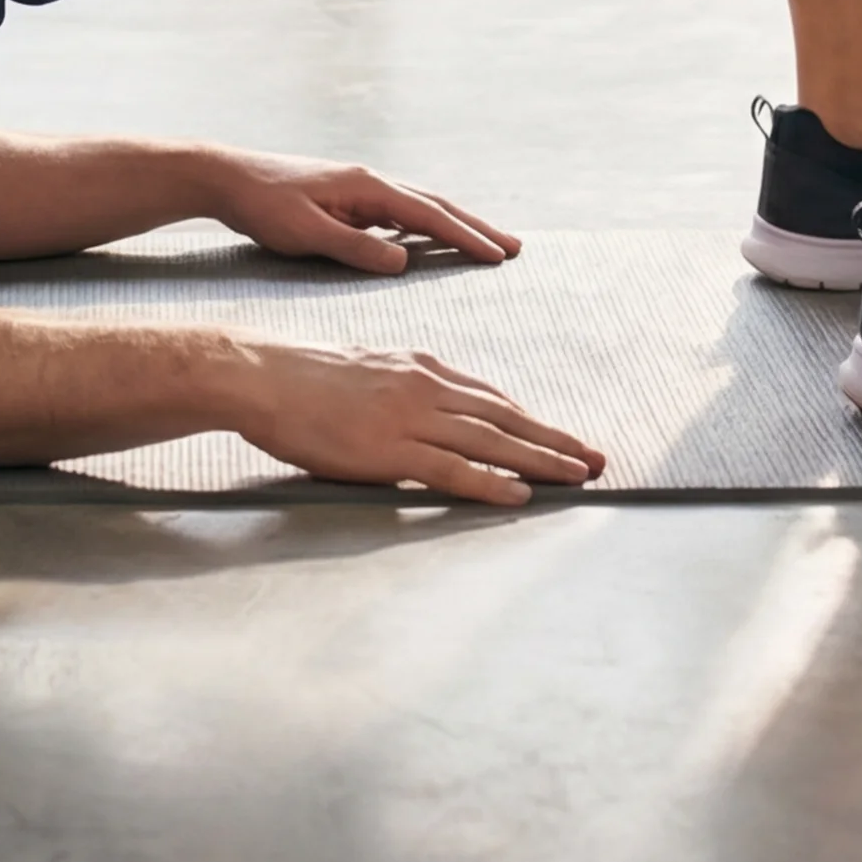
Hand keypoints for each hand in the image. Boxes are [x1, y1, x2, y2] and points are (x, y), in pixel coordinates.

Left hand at [203, 150, 520, 274]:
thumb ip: (355, 248)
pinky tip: (432, 238)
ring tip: (487, 243)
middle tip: (514, 247)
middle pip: (435, 205)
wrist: (228, 177)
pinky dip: (427, 224)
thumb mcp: (307, 234)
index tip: (499, 255)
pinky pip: (400, 212)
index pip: (428, 215)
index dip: (466, 236)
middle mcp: (370, 182)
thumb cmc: (263, 206)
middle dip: (476, 226)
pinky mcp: (348, 198)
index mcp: (366, 187)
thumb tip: (404, 261)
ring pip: (420, 206)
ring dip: (455, 224)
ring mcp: (360, 188)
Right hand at [222, 338, 604, 504]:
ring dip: (541, 460)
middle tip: (596, 458)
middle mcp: (427, 387)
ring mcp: (412, 418)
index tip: (563, 436)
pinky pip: (454, 470)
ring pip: (492, 441)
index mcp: (422, 367)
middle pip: (506, 417)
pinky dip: (492, 482)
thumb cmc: (304, 376)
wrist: (265, 376)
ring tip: (578, 475)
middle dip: (556, 439)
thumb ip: (403, 384)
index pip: (492, 397)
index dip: (533, 420)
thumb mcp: (368, 367)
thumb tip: (427, 404)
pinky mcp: (391, 449)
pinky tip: (520, 494)